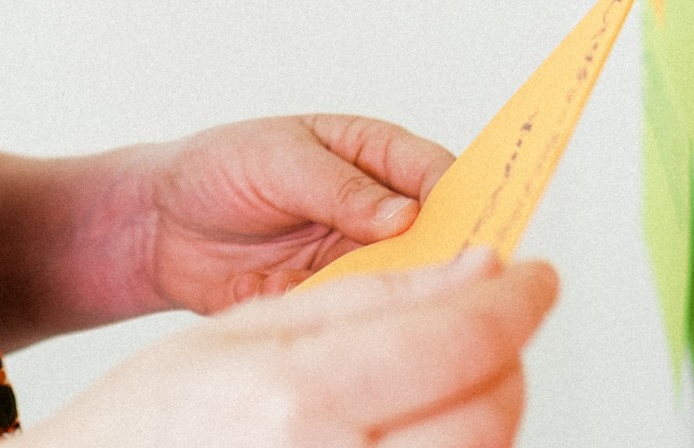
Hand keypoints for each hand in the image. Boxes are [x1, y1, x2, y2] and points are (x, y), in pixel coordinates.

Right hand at [27, 249, 557, 447]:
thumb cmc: (156, 415)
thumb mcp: (246, 328)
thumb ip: (369, 296)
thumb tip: (475, 269)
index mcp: (299, 401)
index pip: (459, 341)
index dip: (516, 301)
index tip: (536, 274)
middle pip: (489, 414)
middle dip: (510, 356)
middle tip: (499, 319)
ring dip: (490, 408)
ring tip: (454, 371)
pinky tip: (428, 423)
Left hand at [128, 113, 453, 309]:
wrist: (161, 227)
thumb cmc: (219, 170)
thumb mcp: (276, 159)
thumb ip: (338, 187)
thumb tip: (402, 214)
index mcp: (372, 156)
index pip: (434, 172)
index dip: (457, 196)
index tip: (468, 220)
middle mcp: (376, 212)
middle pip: (435, 236)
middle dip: (447, 255)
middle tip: (449, 273)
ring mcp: (356, 260)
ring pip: (406, 282)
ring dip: (405, 294)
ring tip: (391, 297)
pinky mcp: (331, 302)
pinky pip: (362, 316)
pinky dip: (359, 321)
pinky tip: (343, 317)